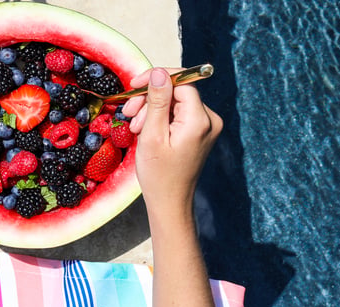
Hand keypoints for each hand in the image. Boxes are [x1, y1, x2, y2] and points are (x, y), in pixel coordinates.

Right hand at [122, 68, 222, 216]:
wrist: (169, 202)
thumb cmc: (158, 175)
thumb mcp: (152, 135)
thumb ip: (158, 101)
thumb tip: (159, 72)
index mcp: (200, 121)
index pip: (182, 82)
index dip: (156, 79)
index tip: (134, 86)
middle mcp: (210, 121)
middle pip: (178, 92)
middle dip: (150, 99)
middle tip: (129, 114)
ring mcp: (207, 127)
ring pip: (176, 102)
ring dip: (152, 109)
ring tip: (135, 127)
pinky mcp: (201, 133)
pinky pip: (179, 114)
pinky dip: (161, 118)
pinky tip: (146, 130)